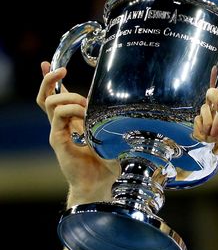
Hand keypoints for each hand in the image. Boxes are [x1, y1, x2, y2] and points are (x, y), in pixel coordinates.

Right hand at [36, 61, 117, 203]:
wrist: (101, 185)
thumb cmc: (111, 164)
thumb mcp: (117, 136)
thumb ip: (120, 123)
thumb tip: (139, 108)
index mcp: (74, 123)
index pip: (57, 98)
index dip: (52, 81)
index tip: (52, 64)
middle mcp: (63, 126)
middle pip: (46, 97)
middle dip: (50, 79)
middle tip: (62, 69)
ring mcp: (59, 132)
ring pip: (50, 103)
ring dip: (68, 96)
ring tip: (84, 102)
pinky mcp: (58, 141)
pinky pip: (58, 117)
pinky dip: (70, 110)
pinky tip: (84, 113)